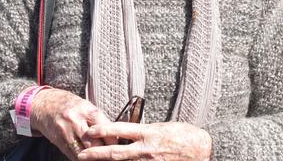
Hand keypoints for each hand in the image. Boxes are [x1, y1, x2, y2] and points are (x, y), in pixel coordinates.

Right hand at [30, 88, 115, 159]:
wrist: (45, 105)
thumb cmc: (70, 105)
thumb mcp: (86, 106)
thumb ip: (98, 119)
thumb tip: (113, 133)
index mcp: (86, 110)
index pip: (104, 127)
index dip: (113, 138)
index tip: (118, 143)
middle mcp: (75, 121)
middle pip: (93, 142)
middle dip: (104, 150)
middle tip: (111, 154)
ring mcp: (65, 132)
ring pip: (82, 151)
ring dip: (93, 157)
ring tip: (100, 158)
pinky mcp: (58, 141)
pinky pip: (72, 154)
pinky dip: (81, 158)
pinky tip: (88, 158)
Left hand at [78, 121, 211, 160]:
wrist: (202, 149)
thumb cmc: (185, 135)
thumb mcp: (164, 127)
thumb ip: (146, 131)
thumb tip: (131, 134)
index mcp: (149, 132)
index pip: (121, 129)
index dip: (103, 129)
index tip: (90, 130)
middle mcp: (146, 148)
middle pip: (116, 152)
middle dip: (96, 154)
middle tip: (80, 154)